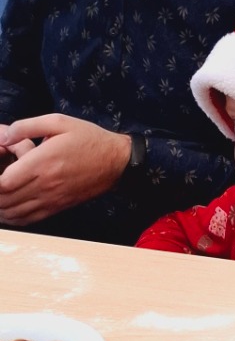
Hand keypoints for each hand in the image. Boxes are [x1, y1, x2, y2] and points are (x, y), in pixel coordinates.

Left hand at [0, 115, 129, 224]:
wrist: (117, 161)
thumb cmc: (88, 139)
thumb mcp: (58, 121)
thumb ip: (26, 126)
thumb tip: (4, 136)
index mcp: (42, 163)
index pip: (3, 182)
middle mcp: (45, 185)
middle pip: (4, 200)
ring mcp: (51, 199)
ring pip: (13, 213)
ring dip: (0, 206)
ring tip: (0, 193)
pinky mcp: (57, 207)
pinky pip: (28, 219)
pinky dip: (12, 217)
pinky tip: (7, 207)